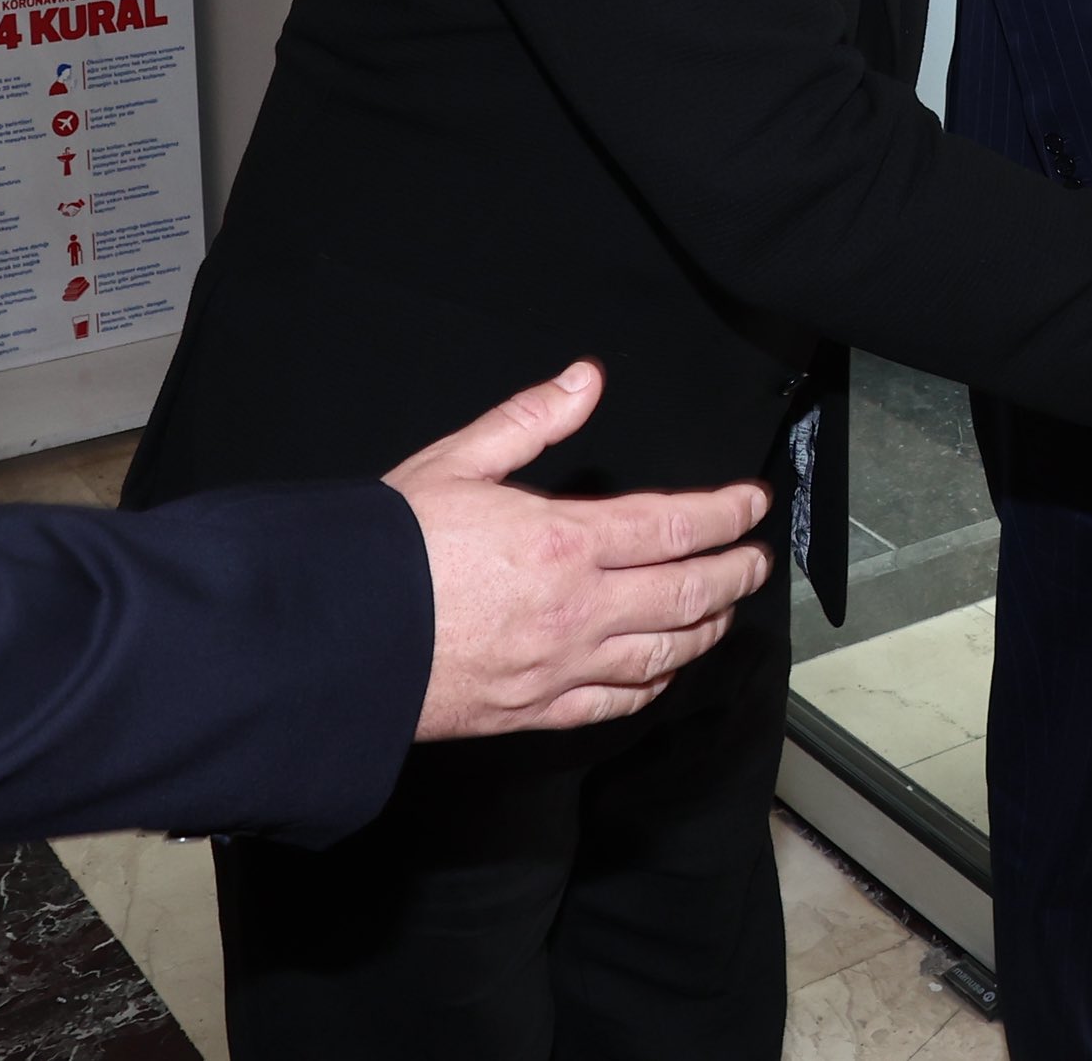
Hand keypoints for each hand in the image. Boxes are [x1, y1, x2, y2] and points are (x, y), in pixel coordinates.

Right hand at [386, 364, 773, 738]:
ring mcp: (561, 667)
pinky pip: (615, 703)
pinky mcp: (534, 712)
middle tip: (757, 560)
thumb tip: (585, 380)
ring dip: (706, 628)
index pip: (676, 524)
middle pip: (688, 593)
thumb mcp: (458, 461)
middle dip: (735, 574)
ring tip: (724, 610)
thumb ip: (530, 420)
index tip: (752, 504)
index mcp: (565, 541)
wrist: (334, 641)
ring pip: (663, 653)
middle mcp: (578, 609)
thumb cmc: (389, 550)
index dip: (727, 513)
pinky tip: (662, 672)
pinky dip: (652, 686)